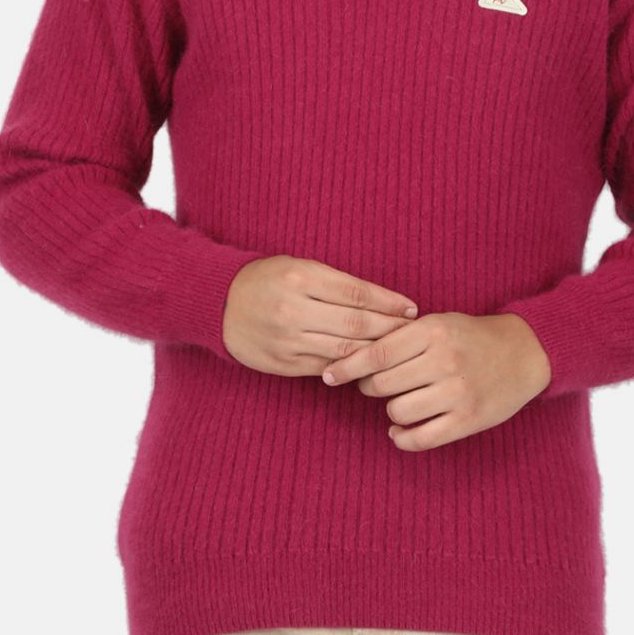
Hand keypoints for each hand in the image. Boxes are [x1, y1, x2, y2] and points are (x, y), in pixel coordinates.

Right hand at [222, 255, 419, 376]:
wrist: (219, 304)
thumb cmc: (268, 279)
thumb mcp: (299, 267)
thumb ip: (337, 283)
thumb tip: (383, 302)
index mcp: (300, 278)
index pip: (357, 293)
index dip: (389, 302)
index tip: (411, 308)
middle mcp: (293, 310)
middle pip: (355, 324)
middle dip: (390, 329)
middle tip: (414, 331)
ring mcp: (287, 340)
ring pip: (343, 351)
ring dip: (376, 352)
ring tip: (399, 350)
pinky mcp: (282, 363)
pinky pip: (325, 368)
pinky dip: (350, 368)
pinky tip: (368, 365)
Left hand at [320, 312, 551, 449]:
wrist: (524, 352)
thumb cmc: (471, 336)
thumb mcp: (439, 322)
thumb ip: (402, 337)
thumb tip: (353, 357)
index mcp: (433, 330)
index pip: (377, 353)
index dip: (347, 366)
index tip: (328, 375)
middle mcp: (444, 360)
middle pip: (382, 384)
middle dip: (370, 387)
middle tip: (375, 385)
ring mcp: (457, 392)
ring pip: (397, 411)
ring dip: (390, 410)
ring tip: (399, 402)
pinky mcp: (468, 420)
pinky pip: (420, 438)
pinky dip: (403, 437)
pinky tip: (401, 430)